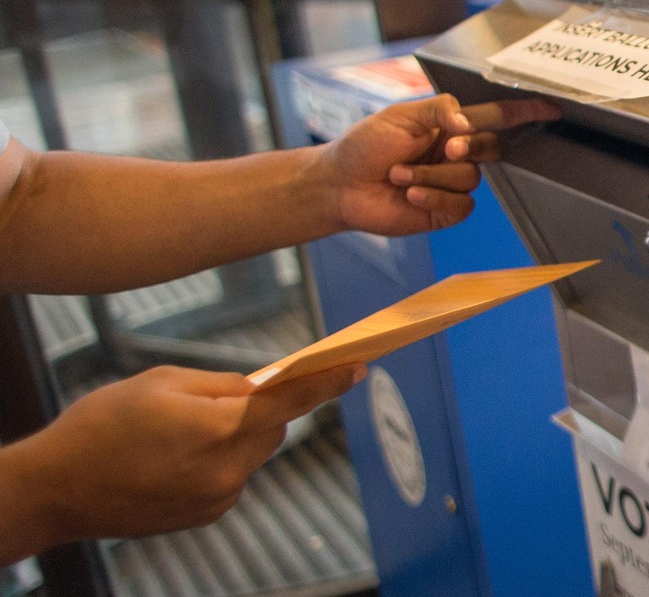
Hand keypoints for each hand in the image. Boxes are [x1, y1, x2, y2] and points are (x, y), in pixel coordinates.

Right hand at [0, 363, 361, 551]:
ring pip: (254, 452)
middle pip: (275, 426)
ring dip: (237, 435)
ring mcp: (220, 496)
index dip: (327, 382)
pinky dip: (220, 460)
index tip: (356, 367)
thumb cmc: (103, 425)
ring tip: (181, 433)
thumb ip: (222, 384)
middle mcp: (228, 468)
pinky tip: (175, 459)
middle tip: (217, 399)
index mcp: (218, 427)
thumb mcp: (162, 383)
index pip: (291, 400)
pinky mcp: (209, 514)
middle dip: (261, 408)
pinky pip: (234, 475)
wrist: (57, 490)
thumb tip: (264, 385)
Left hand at [324, 94, 560, 234]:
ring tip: (399, 176)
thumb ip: (438, 109)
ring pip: (469, 178)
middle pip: (490, 147)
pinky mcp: (446, 212)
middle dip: (468, 146)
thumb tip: (467, 124)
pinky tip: (410, 195)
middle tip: (443, 147)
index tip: (550, 108)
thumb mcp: (400, 115)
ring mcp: (453, 185)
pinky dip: (434, 198)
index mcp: (451, 126)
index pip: (496, 117)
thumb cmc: (366, 146)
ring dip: (431, 175)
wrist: (342, 185)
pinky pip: (461, 205)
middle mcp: (457, 154)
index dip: (524, 113)